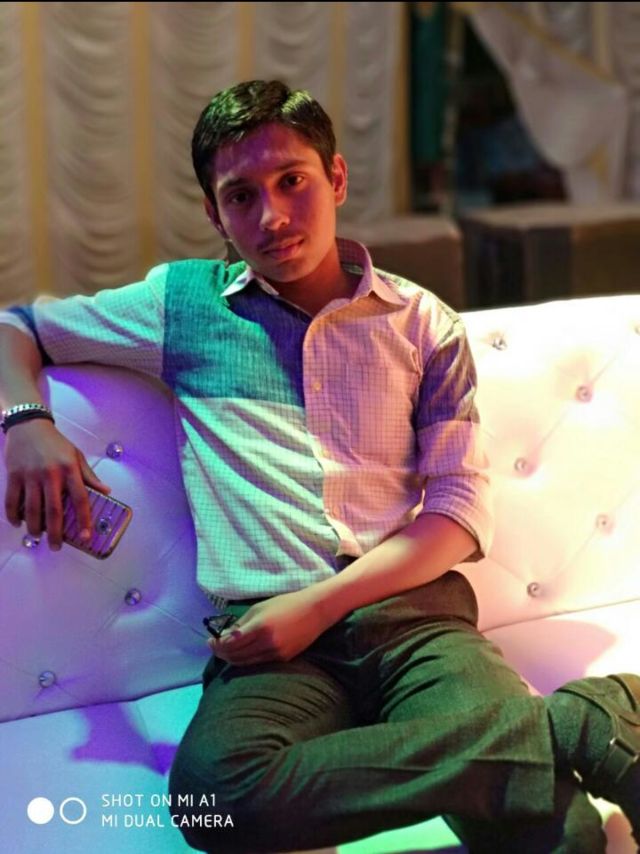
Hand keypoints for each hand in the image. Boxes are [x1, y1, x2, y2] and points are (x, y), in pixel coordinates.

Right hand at [3, 419, 110, 550]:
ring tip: (38, 536)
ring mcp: (30, 475)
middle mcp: (51, 474)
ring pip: (32, 510)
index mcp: (70, 469)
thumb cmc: (56, 443)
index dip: (84, 520)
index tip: (86, 536)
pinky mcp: (14, 475)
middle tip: (56, 547)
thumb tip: (106, 491)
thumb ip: (89, 476)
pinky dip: (14, 516)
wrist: (29, 425)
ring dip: (34, 527)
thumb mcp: (76, 455)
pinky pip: (12, 501)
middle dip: (55, 533)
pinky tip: (18, 524)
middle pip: (54, 511)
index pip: (80, 499)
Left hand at [208, 588, 329, 665]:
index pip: (230, 644)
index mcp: (260, 627)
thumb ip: (241, 624)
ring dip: (232, 658)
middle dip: (221, 653)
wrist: (315, 611)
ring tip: (226, 650)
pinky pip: (258, 663)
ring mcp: (276, 654)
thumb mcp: (259, 608)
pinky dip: (246, 660)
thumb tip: (224, 636)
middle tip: (215, 646)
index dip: (216, 644)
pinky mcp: (283, 660)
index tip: (210, 640)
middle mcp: (267, 644)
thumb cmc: (286, 604)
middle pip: (235, 656)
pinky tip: (242, 653)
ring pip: (245, 663)